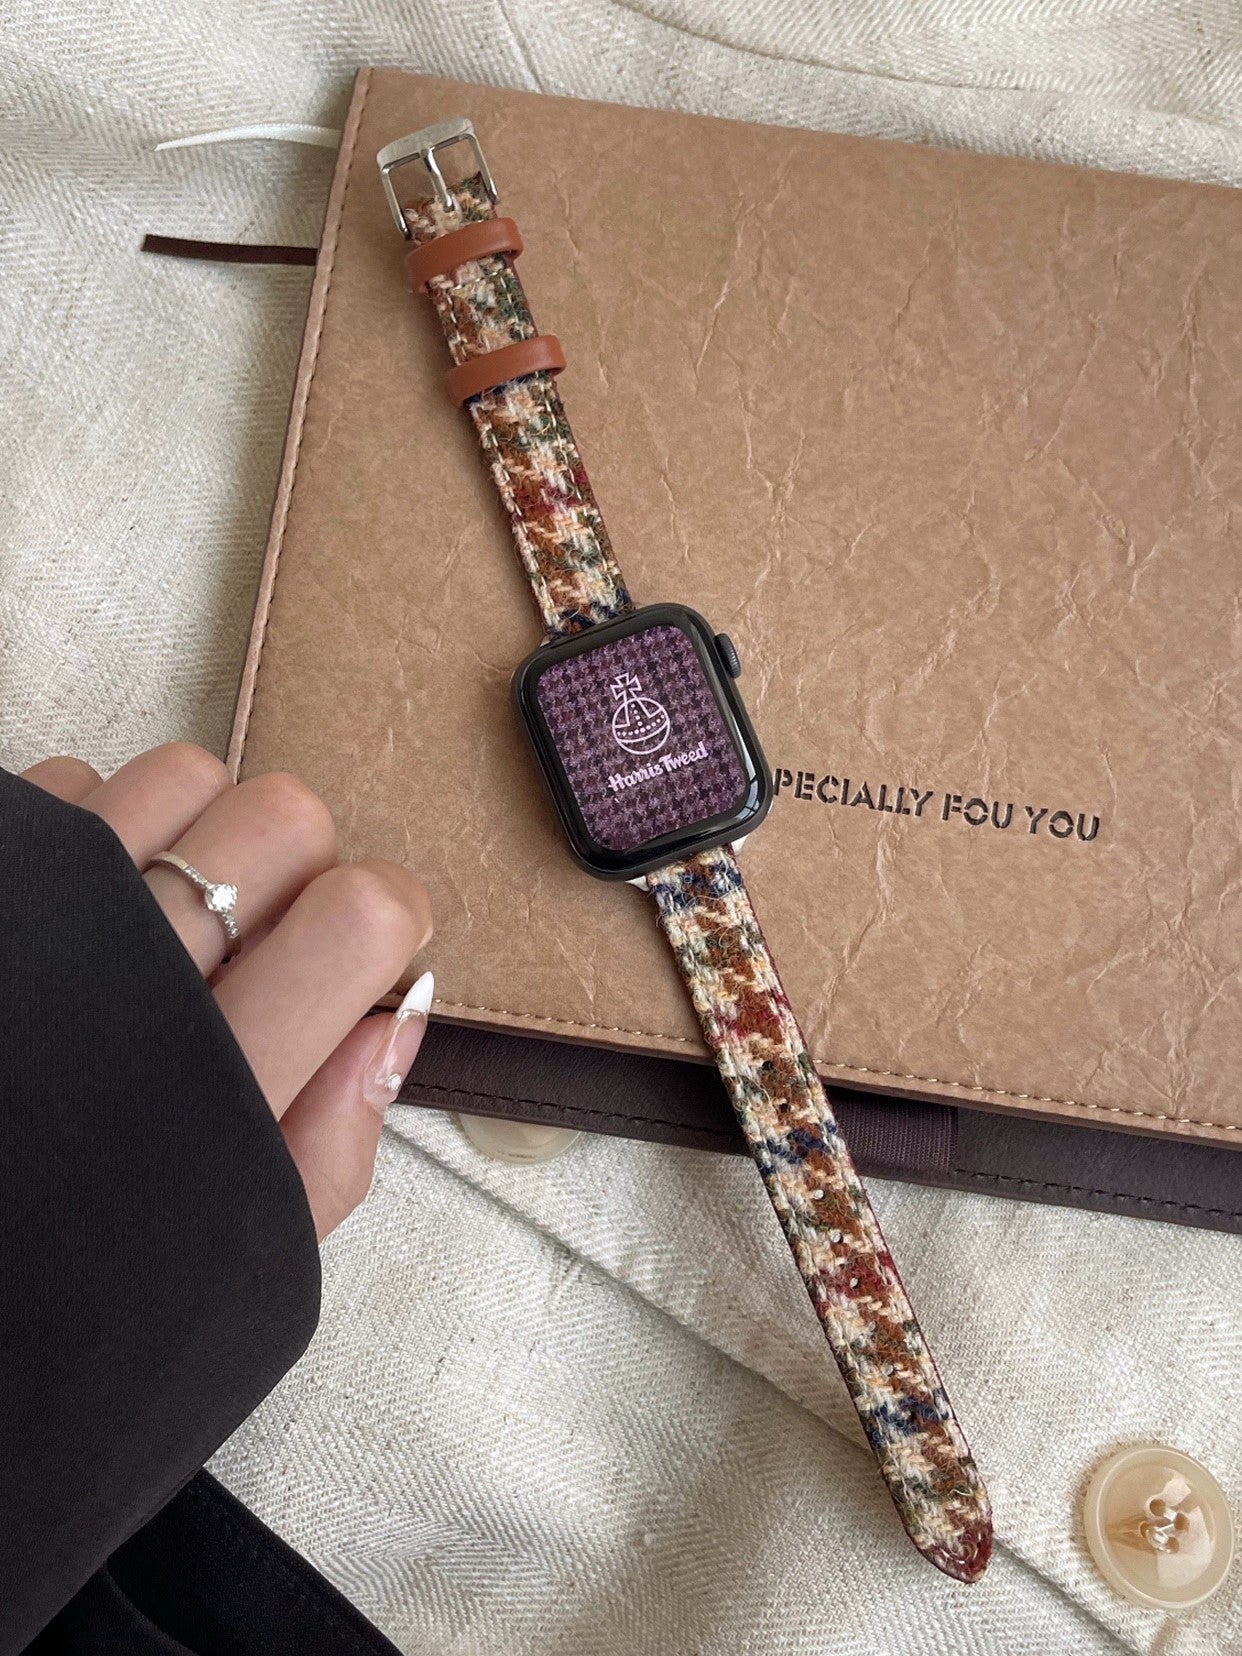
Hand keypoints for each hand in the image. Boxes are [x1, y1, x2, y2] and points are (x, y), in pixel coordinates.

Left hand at [22, 743, 432, 1238]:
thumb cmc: (76, 1251)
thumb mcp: (239, 1239)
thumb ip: (336, 1138)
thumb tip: (395, 1016)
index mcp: (219, 1079)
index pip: (359, 917)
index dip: (390, 915)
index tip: (373, 939)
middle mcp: (132, 980)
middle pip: (285, 819)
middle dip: (300, 862)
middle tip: (264, 929)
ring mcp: (52, 915)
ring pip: (188, 777)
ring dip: (203, 831)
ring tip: (170, 910)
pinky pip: (78, 783)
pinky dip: (104, 829)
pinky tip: (96, 908)